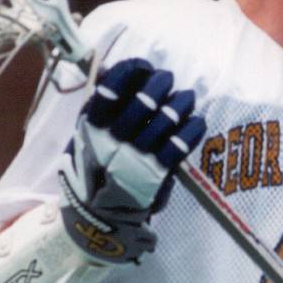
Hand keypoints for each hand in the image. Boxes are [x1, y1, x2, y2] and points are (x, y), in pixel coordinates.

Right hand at [58, 58, 205, 262]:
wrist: (96, 214)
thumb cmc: (93, 168)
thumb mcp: (85, 135)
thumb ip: (98, 106)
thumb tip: (111, 71)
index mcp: (91, 125)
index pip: (113, 87)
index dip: (133, 71)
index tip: (144, 67)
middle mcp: (112, 139)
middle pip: (144, 100)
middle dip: (161, 83)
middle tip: (168, 79)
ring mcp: (134, 157)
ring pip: (165, 120)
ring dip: (182, 102)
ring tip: (187, 97)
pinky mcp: (154, 174)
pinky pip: (179, 145)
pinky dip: (192, 129)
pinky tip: (197, 121)